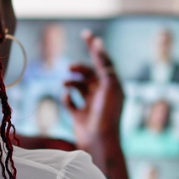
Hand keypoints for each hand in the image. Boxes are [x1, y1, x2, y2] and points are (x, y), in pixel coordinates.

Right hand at [63, 30, 123, 150]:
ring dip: (71, 82)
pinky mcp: (80, 117)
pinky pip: (71, 102)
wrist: (100, 143)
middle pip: (90, 73)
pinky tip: (66, 96)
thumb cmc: (108, 115)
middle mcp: (103, 95)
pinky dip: (67, 97)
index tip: (86, 34)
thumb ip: (104, 65)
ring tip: (66, 83)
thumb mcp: (109, 86)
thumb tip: (99, 45)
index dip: (95, 47)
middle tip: (70, 67)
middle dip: (80, 68)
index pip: (104, 62)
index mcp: (113, 87)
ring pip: (79, 86)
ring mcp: (91, 106)